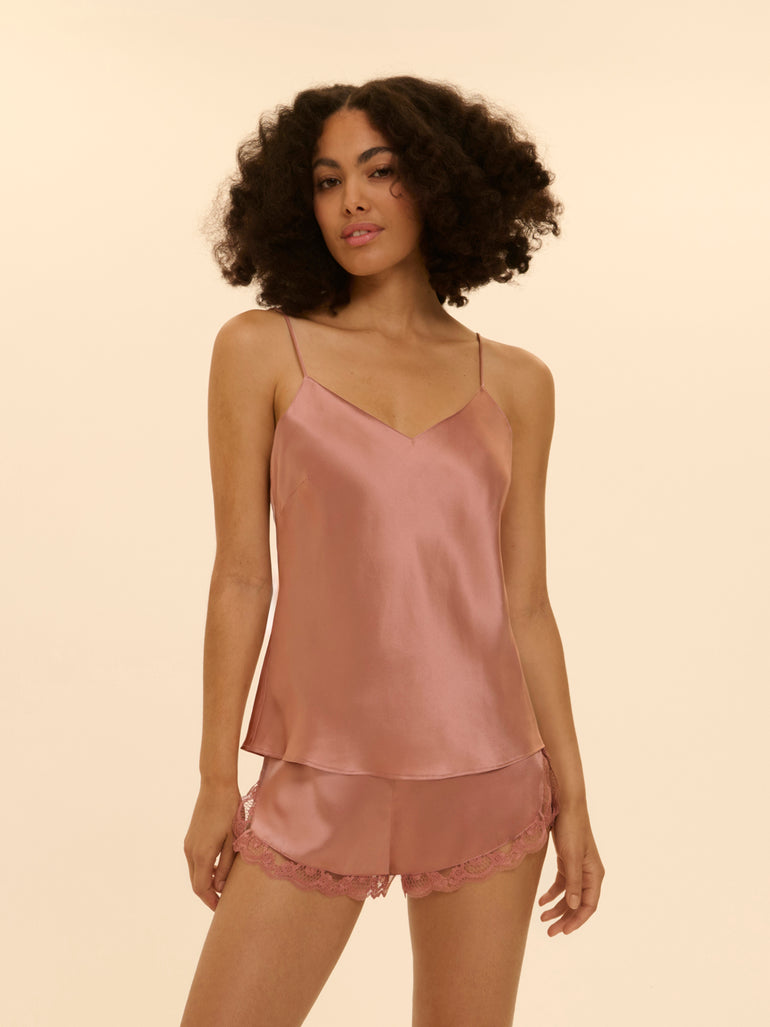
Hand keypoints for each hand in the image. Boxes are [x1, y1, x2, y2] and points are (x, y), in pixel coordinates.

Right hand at [183, 781, 242, 910]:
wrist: (216, 785)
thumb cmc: (230, 810)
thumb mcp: (233, 839)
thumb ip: (226, 865)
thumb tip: (219, 886)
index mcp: (202, 854)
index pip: (201, 888)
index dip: (211, 902)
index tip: (222, 910)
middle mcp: (191, 851)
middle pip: (196, 882)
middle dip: (209, 895)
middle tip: (224, 902)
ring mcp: (188, 844)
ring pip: (195, 872)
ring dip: (207, 881)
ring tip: (224, 886)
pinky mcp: (190, 837)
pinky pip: (195, 861)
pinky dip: (205, 869)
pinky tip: (219, 867)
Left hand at [538, 803, 603, 935]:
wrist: (566, 805)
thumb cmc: (571, 829)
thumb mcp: (571, 857)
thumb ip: (573, 882)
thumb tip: (575, 907)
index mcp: (595, 874)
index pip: (589, 905)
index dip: (577, 921)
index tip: (564, 932)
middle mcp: (589, 873)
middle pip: (578, 904)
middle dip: (565, 919)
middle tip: (550, 932)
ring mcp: (578, 867)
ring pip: (569, 896)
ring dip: (557, 908)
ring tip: (542, 919)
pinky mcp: (568, 861)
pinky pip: (562, 884)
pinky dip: (552, 894)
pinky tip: (540, 901)